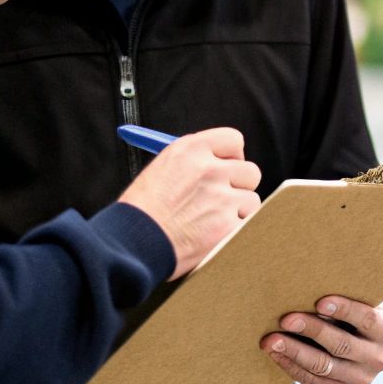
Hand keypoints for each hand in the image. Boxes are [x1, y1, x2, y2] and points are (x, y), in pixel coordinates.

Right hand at [116, 127, 259, 279]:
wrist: (132, 243)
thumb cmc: (140, 211)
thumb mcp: (161, 169)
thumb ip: (193, 162)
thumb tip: (217, 162)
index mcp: (190, 150)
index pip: (233, 140)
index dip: (233, 155)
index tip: (228, 165)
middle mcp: (210, 170)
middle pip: (250, 171)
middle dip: (240, 185)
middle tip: (225, 196)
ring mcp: (222, 198)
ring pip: (251, 200)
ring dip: (237, 211)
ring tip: (211, 222)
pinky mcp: (228, 226)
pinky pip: (246, 225)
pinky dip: (234, 233)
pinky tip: (212, 237)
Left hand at [262, 297, 382, 383]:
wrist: (360, 338)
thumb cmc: (353, 310)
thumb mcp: (359, 300)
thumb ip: (344, 296)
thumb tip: (307, 288)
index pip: (367, 319)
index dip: (344, 310)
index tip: (319, 301)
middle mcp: (379, 359)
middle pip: (341, 345)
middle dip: (310, 330)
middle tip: (285, 319)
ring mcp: (362, 379)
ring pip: (324, 367)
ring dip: (294, 352)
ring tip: (271, 340)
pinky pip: (315, 383)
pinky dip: (293, 368)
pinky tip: (277, 354)